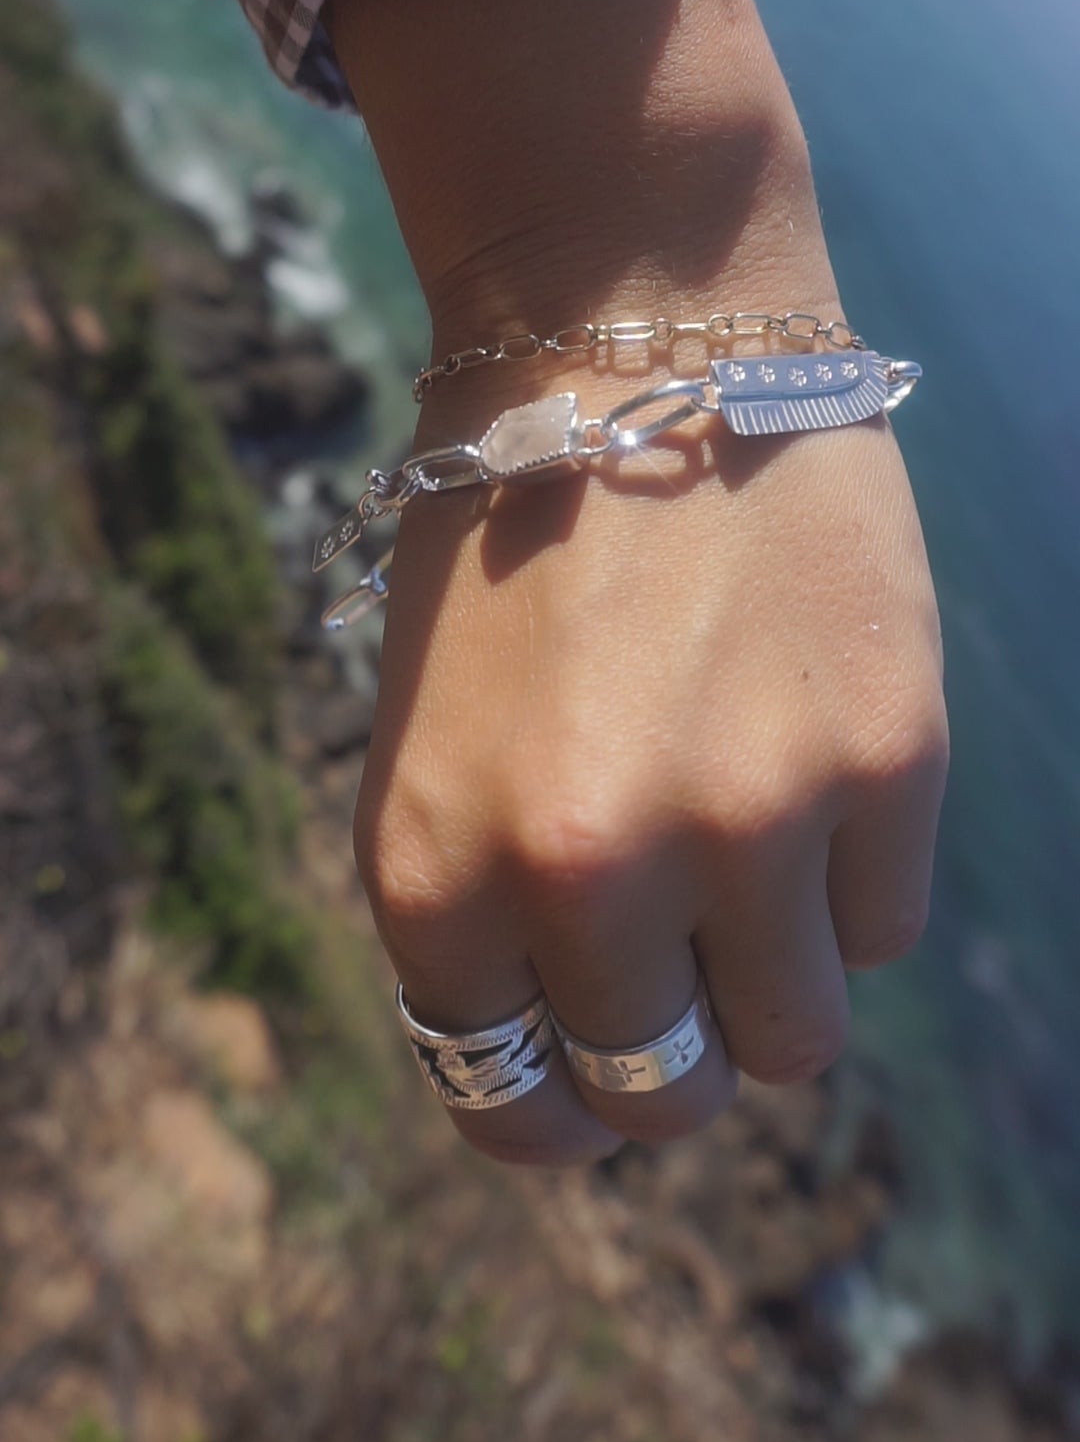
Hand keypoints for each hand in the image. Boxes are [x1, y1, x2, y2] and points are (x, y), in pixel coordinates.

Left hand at [329, 0, 948, 1163]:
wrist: (633, 333)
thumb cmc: (510, 534)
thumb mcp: (431, 735)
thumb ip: (489, 906)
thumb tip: (587, 1042)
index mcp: (434, 868)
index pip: (513, 1108)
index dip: (560, 1107)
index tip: (593, 1076)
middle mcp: (584, 870)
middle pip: (664, 1094)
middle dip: (670, 1047)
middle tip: (682, 959)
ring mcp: (747, 820)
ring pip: (794, 1041)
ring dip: (770, 974)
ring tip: (748, 847)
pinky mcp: (882, 759)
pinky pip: (878, 925)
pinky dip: (845, 875)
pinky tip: (803, 752)